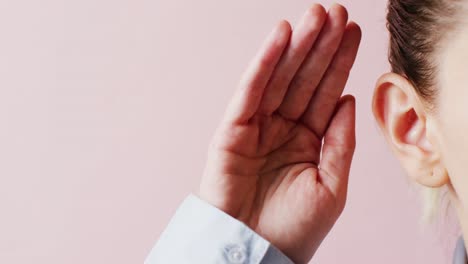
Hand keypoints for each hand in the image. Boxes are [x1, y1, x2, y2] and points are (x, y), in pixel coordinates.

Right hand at [199, 4, 360, 262]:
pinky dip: (264, 64)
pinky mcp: (231, 131)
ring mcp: (256, 128)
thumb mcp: (331, 186)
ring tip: (315, 16)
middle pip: (304, 79)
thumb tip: (348, 100)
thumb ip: (340, 142)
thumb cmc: (293, 229)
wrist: (255, 252)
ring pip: (279, 79)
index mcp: (307, 141)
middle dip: (320, 46)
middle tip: (335, 11)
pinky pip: (250, 92)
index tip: (353, 33)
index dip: (339, 63)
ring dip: (297, 47)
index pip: (326, 94)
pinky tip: (280, 37)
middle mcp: (282, 129)